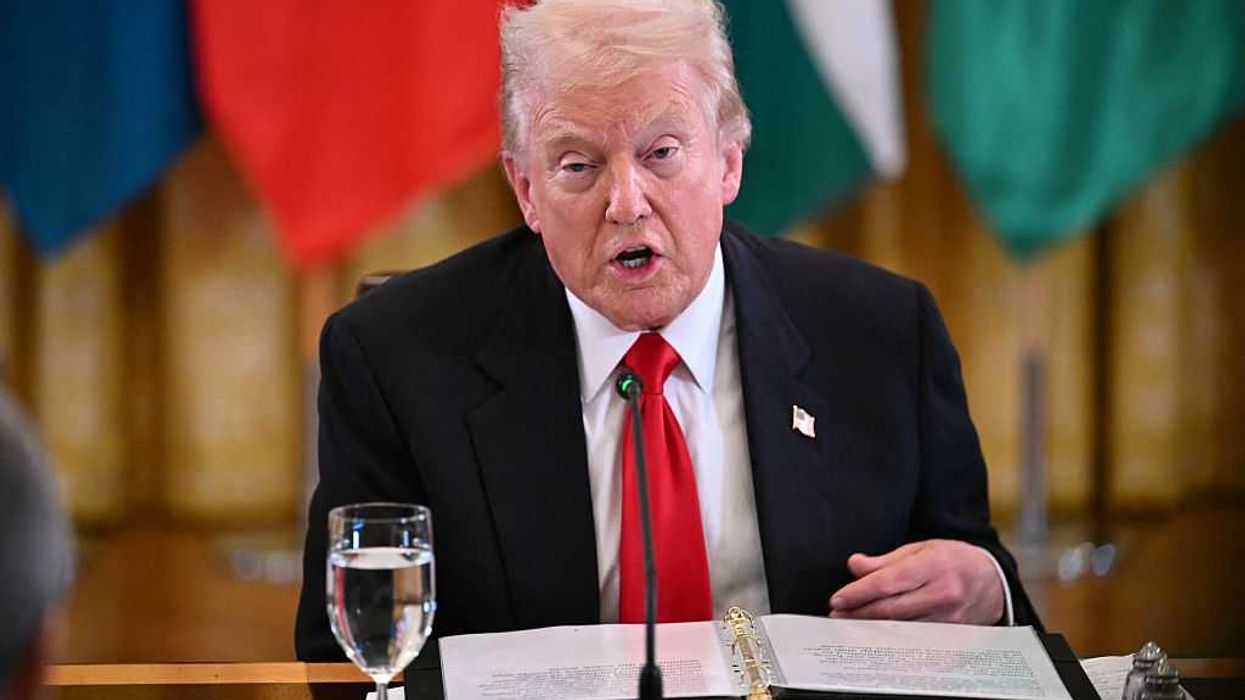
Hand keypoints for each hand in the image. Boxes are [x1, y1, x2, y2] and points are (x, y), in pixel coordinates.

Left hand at [828, 540, 1003, 624]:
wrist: (993, 581)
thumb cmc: (953, 560)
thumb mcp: (920, 549)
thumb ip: (885, 561)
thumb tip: (855, 565)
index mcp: (934, 566)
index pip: (888, 583)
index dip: (859, 593)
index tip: (838, 600)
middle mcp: (944, 594)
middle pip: (892, 610)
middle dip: (859, 614)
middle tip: (838, 616)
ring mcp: (951, 619)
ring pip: (902, 630)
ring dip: (872, 630)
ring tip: (851, 627)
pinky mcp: (954, 636)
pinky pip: (917, 642)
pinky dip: (893, 641)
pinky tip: (877, 640)